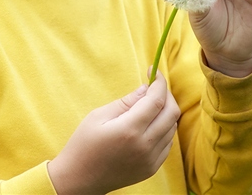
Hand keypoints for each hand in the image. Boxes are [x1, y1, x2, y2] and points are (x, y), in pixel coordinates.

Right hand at [47, 72, 179, 193]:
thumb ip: (126, 101)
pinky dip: (164, 129)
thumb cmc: (83, 144)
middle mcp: (144, 146)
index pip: (157, 100)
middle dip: (166, 94)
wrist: (79, 179)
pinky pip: (168, 143)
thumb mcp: (98, 116)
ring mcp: (150, 160)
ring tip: (150, 105)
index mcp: (129, 130)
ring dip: (166, 112)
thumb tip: (146, 88)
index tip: (153, 71)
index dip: (159, 82)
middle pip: (171, 113)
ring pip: (172, 127)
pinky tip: (150, 124)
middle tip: (154, 87)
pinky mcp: (151, 168)